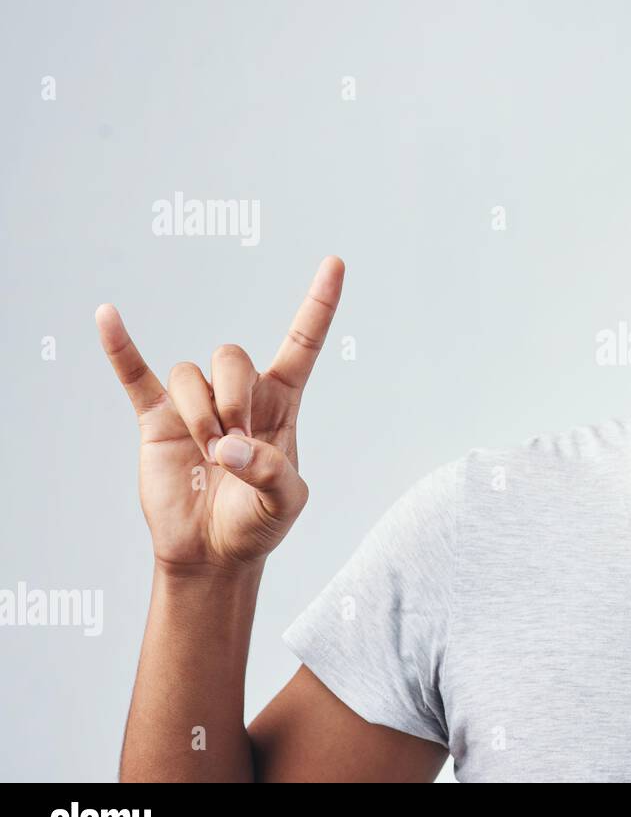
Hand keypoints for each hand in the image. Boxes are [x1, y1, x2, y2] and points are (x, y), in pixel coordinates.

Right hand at [96, 256, 344, 575]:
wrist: (213, 553)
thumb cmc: (257, 524)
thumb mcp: (286, 502)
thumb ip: (271, 472)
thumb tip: (229, 448)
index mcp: (282, 402)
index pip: (303, 341)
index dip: (319, 304)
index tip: (336, 263)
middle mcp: (240, 393)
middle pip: (232, 356)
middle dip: (233, 399)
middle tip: (233, 447)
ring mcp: (197, 404)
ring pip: (191, 374)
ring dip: (199, 415)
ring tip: (207, 455)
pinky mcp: (157, 419)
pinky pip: (136, 374)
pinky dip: (121, 347)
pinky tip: (108, 316)